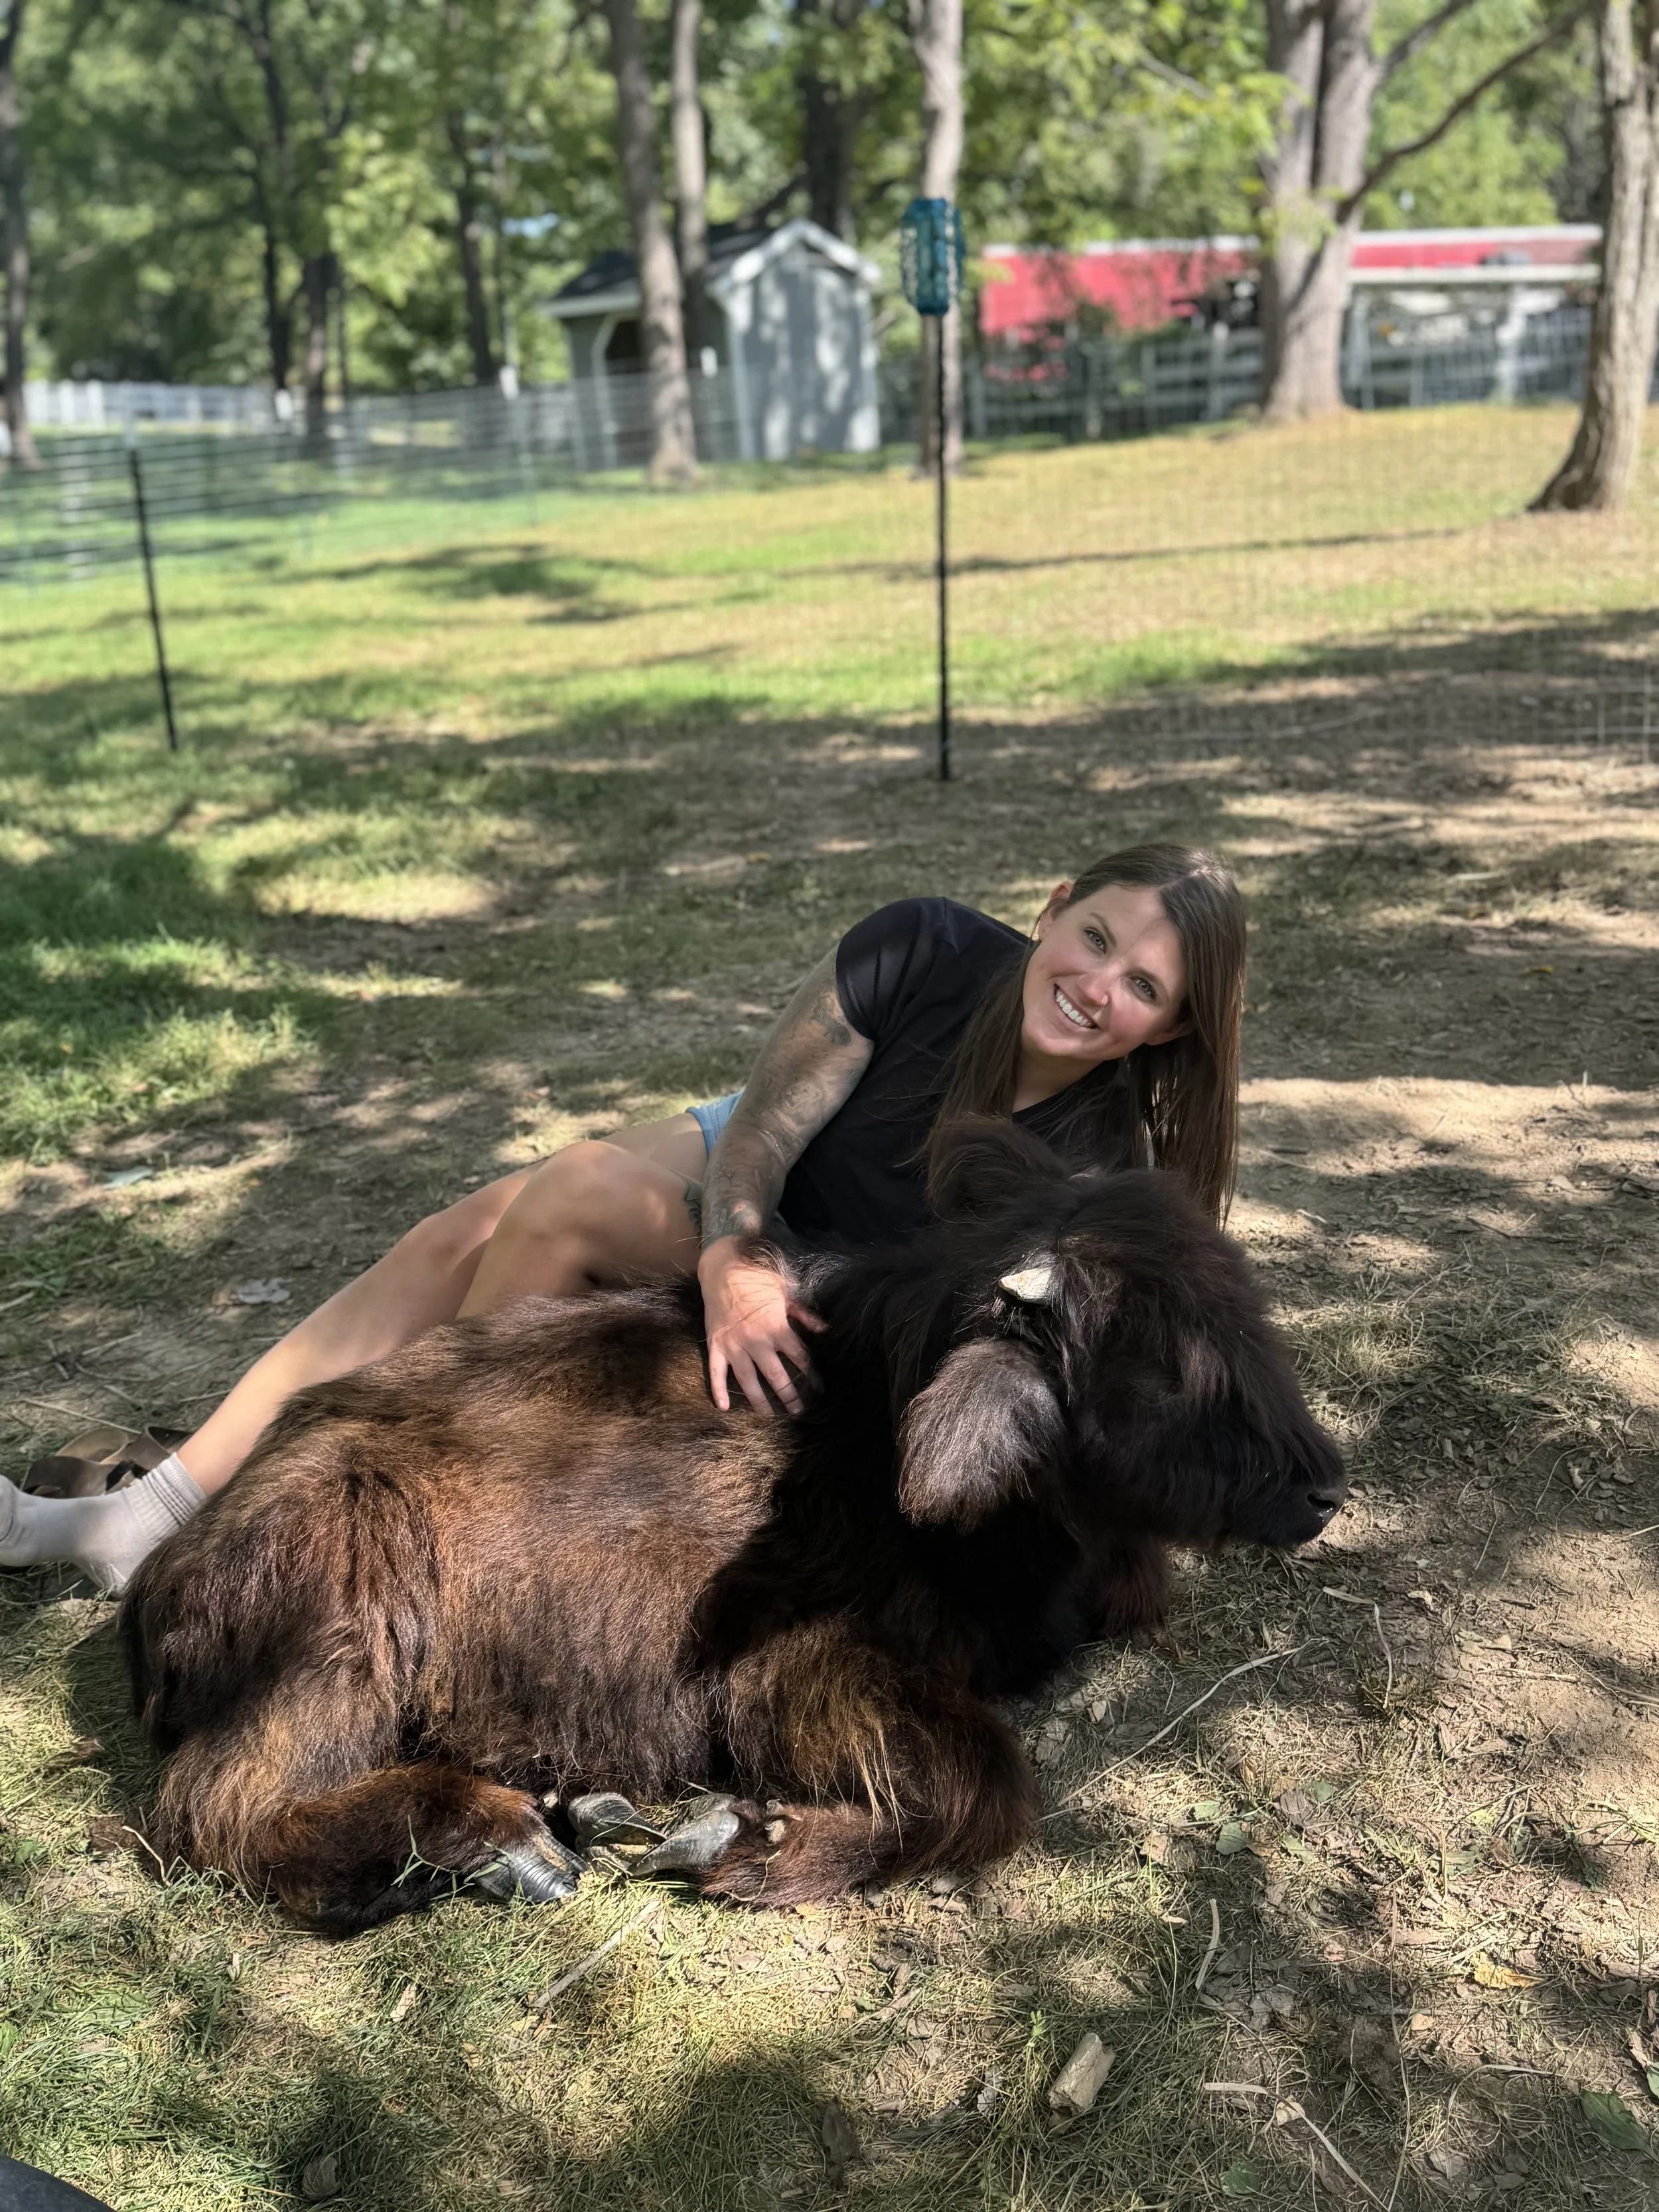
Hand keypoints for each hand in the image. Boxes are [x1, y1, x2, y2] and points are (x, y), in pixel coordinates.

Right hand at [699, 1241, 824, 1415]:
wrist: (722, 1267)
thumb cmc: (757, 1277)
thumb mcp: (786, 1291)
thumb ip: (804, 1314)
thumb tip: (825, 1329)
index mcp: (776, 1328)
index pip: (799, 1358)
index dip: (811, 1375)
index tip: (819, 1389)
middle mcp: (756, 1341)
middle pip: (776, 1376)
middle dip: (789, 1396)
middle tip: (798, 1412)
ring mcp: (734, 1345)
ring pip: (748, 1381)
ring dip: (759, 1401)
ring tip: (768, 1416)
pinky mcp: (715, 1345)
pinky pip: (715, 1372)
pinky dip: (717, 1390)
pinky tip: (724, 1407)